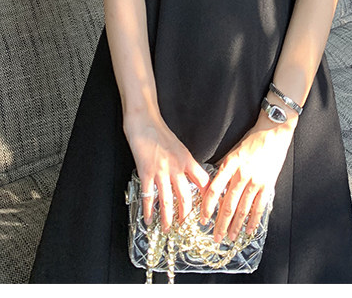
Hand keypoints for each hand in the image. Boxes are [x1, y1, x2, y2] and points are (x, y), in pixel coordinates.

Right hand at [124, 112, 209, 231]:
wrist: (144, 121)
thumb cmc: (161, 132)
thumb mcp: (180, 147)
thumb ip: (185, 163)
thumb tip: (191, 179)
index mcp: (187, 159)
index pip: (203, 181)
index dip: (207, 196)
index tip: (207, 207)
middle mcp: (176, 167)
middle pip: (185, 197)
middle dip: (186, 215)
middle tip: (185, 226)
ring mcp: (161, 171)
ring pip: (167, 201)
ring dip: (168, 218)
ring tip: (168, 228)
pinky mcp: (146, 172)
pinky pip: (148, 196)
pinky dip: (149, 210)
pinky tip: (149, 219)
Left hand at [201, 112, 294, 242]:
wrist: (273, 131)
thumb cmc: (253, 139)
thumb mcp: (233, 150)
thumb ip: (224, 168)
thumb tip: (214, 184)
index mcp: (230, 164)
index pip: (215, 190)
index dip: (207, 207)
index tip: (203, 219)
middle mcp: (242, 174)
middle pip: (228, 205)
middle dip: (221, 224)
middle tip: (216, 237)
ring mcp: (255, 181)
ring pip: (243, 209)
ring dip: (236, 226)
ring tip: (230, 237)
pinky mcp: (268, 185)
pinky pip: (259, 207)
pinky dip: (254, 221)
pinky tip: (249, 230)